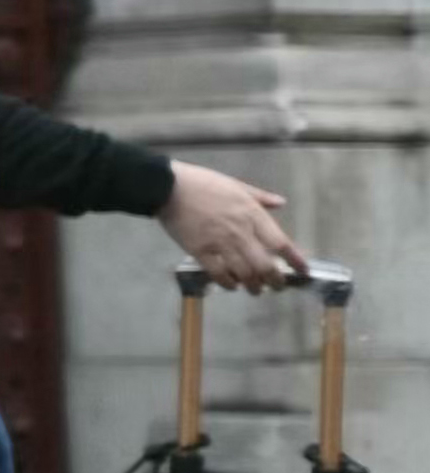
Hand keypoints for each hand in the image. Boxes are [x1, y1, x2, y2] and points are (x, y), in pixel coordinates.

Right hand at [162, 162, 303, 291]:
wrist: (167, 187)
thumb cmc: (202, 183)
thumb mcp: (236, 185)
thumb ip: (260, 197)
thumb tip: (281, 202)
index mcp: (251, 214)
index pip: (280, 243)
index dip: (295, 260)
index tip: (303, 271)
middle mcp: (240, 232)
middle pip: (265, 265)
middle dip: (274, 280)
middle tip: (277, 287)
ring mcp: (219, 243)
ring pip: (244, 273)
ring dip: (252, 285)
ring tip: (254, 289)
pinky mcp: (199, 251)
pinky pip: (218, 274)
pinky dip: (227, 283)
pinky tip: (231, 285)